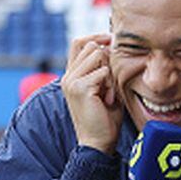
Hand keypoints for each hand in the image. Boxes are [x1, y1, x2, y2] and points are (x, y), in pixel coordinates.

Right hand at [62, 33, 121, 152]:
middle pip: (90, 46)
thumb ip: (104, 70)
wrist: (98, 141)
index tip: (111, 40)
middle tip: (109, 85)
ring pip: (98, 55)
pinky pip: (103, 71)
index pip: (79, 43)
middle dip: (107, 60)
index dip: (96, 38)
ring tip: (108, 94)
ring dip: (109, 73)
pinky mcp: (79, 88)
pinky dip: (110, 85)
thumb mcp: (105, 88)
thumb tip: (111, 48)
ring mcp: (71, 81)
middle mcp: (68, 76)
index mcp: (72, 75)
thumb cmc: (105, 118)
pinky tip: (107, 100)